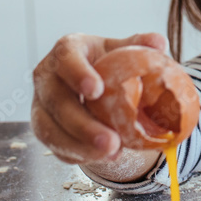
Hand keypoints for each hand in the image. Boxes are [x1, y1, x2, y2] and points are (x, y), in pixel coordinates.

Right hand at [30, 32, 166, 164]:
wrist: (92, 82)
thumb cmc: (107, 61)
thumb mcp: (122, 49)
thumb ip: (139, 44)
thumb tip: (159, 43)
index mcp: (67, 51)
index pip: (66, 59)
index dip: (78, 74)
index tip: (96, 90)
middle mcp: (46, 77)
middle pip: (56, 102)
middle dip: (82, 124)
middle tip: (111, 140)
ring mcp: (41, 104)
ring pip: (49, 129)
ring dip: (79, 146)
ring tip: (111, 153)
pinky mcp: (43, 127)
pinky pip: (55, 146)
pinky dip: (79, 155)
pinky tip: (103, 157)